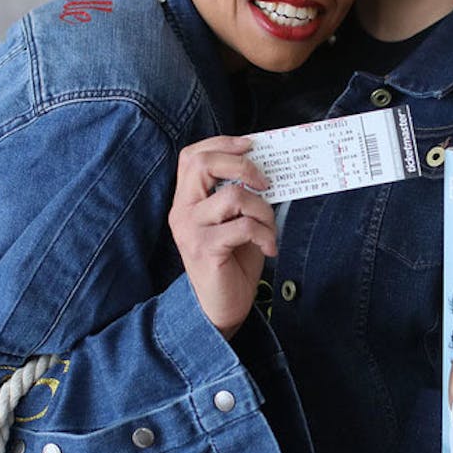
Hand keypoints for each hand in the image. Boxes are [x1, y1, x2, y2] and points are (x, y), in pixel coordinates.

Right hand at [168, 136, 273, 337]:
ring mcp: (190, 230)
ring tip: (269, 229)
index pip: (193, 156)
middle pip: (203, 164)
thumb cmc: (231, 262)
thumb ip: (240, 195)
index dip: (222, 144)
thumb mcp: (235, 221)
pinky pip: (244, 227)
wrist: (219, 309)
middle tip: (266, 182)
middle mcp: (183, 211)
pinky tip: (269, 248)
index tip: (251, 146)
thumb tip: (268, 167)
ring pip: (234, 196)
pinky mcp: (205, 249)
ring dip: (263, 210)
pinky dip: (265, 235)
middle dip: (243, 165)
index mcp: (187, 199)